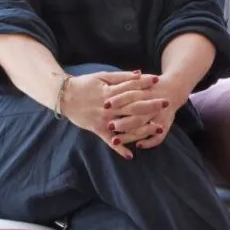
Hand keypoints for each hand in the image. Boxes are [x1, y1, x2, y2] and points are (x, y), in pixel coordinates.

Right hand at [59, 71, 179, 156]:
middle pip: (133, 107)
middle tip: (166, 102)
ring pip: (126, 126)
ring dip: (143, 128)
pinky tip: (131, 155)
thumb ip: (122, 77)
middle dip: (151, 105)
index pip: (131, 88)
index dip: (146, 84)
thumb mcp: (102, 76)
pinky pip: (109, 141)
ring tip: (158, 128)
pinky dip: (119, 148)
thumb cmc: (84, 84)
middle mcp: (109, 108)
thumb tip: (140, 73)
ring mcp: (104, 120)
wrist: (63, 96)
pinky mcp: (97, 130)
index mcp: (110, 93)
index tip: (159, 81)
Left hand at [107, 72, 185, 151]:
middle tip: (109, 126)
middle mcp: (154, 106)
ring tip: (115, 141)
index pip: (131, 95)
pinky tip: (139, 145)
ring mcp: (161, 117)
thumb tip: (115, 89)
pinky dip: (150, 143)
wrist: (174, 89)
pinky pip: (159, 138)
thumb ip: (129, 79)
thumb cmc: (152, 85)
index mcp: (148, 93)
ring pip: (144, 130)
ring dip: (129, 136)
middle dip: (122, 123)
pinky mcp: (166, 126)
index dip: (118, 100)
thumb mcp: (143, 79)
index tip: (106, 105)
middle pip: (137, 115)